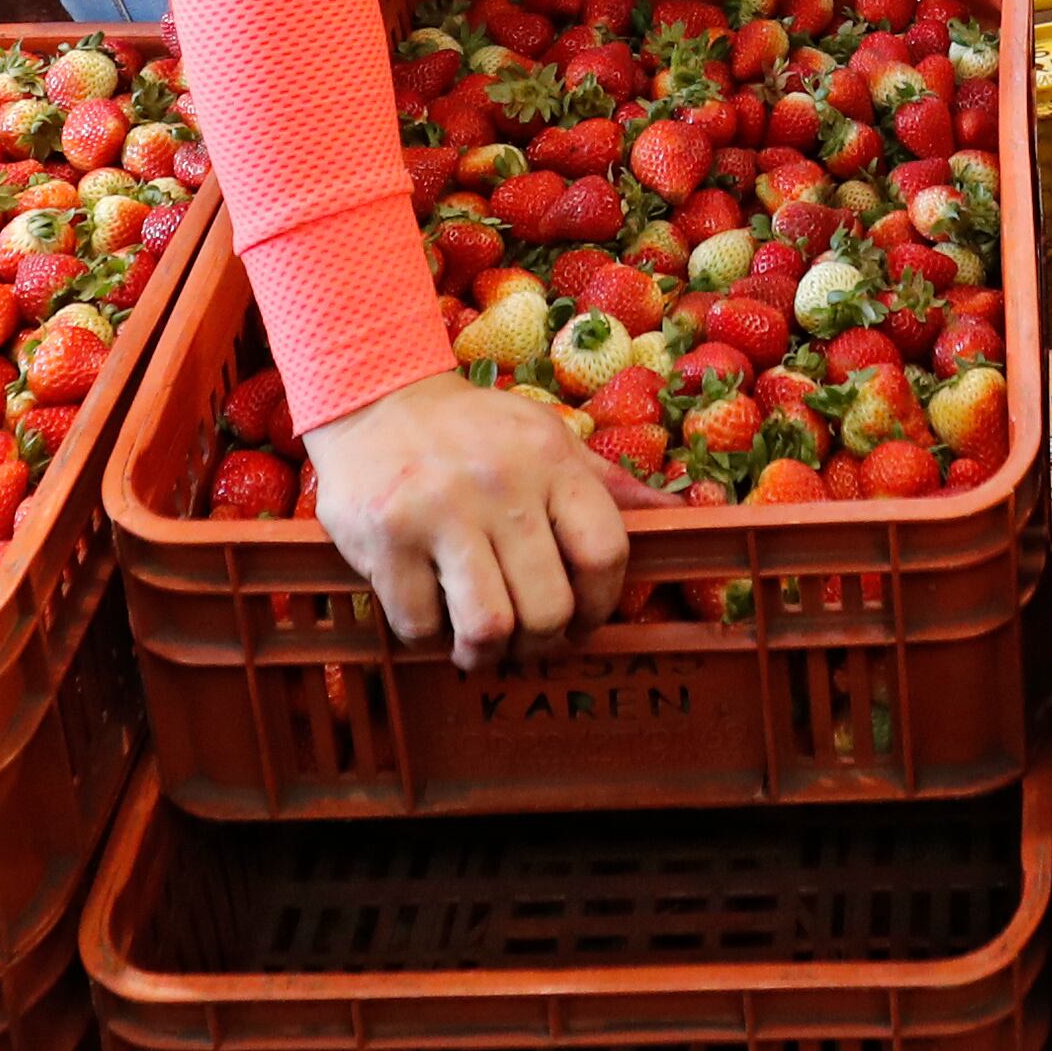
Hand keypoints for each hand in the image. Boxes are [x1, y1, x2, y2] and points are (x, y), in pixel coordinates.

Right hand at [303, 370, 640, 671]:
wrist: (373, 396)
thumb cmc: (472, 430)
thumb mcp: (546, 436)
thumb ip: (607, 483)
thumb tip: (678, 511)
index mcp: (550, 461)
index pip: (605, 553)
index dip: (601, 606)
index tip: (582, 620)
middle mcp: (499, 485)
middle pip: (548, 608)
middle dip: (541, 642)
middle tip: (526, 640)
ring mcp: (438, 512)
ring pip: (488, 628)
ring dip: (486, 654)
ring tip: (480, 644)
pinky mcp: (383, 538)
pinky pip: (420, 625)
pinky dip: (429, 636)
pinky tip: (431, 611)